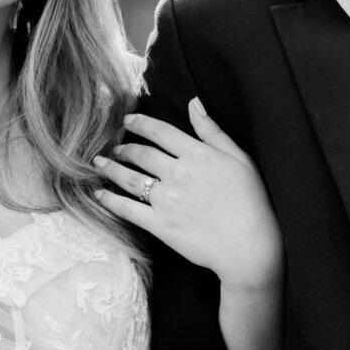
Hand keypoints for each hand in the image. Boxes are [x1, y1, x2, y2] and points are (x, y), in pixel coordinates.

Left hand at [95, 99, 280, 293]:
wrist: (249, 246)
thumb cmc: (251, 201)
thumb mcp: (239, 158)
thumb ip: (212, 130)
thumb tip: (194, 103)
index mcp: (197, 154)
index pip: (160, 131)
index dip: (140, 123)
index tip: (127, 120)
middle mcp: (178, 173)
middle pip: (141, 154)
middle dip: (123, 149)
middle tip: (114, 148)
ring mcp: (166, 200)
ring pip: (129, 179)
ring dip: (110, 169)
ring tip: (99, 164)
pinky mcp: (159, 225)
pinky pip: (127, 209)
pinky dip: (109, 200)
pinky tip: (98, 195)